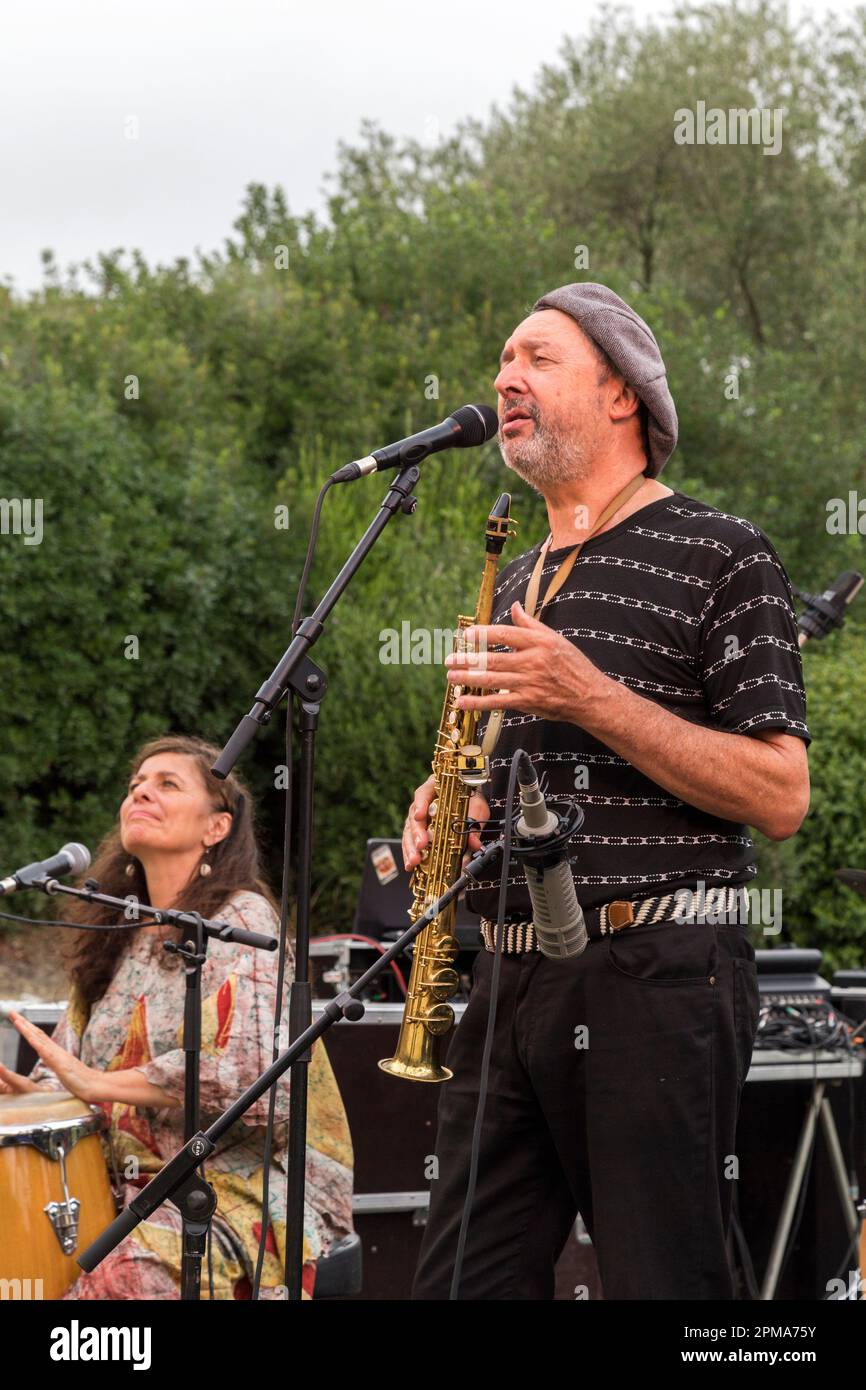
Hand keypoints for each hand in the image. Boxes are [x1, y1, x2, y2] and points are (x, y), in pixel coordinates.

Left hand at [6, 1011, 98, 1103]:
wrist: (96, 1085)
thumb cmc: (82, 1082)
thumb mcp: (66, 1072)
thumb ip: (59, 1065)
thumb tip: (53, 1061)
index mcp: (56, 1053)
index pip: (39, 1038)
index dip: (28, 1028)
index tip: (17, 1019)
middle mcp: (56, 1051)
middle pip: (37, 1033)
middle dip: (24, 1023)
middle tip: (11, 1012)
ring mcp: (58, 1056)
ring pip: (39, 1039)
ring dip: (26, 1028)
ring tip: (15, 1018)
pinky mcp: (60, 1064)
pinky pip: (45, 1052)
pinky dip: (36, 1042)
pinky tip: (28, 1036)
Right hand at [403, 774, 489, 871]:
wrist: (472, 803)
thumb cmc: (471, 801)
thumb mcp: (476, 808)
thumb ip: (474, 823)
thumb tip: (474, 843)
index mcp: (434, 789)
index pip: (423, 793)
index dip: (420, 804)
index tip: (419, 815)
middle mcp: (423, 803)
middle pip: (414, 816)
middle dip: (416, 833)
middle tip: (420, 845)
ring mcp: (419, 818)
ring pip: (409, 831)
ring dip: (411, 847)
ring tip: (414, 861)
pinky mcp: (419, 832)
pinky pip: (411, 842)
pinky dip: (411, 854)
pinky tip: (411, 865)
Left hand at [445, 600, 607, 721]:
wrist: (589, 696)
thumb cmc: (572, 665)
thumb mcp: (555, 639)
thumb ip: (530, 624)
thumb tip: (514, 606)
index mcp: (539, 642)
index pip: (505, 635)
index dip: (483, 634)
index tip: (466, 635)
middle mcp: (533, 661)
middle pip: (493, 659)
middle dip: (467, 659)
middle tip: (449, 659)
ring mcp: (529, 682)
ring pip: (492, 680)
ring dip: (468, 679)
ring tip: (451, 676)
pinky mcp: (528, 701)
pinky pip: (498, 702)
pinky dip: (478, 703)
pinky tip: (463, 701)